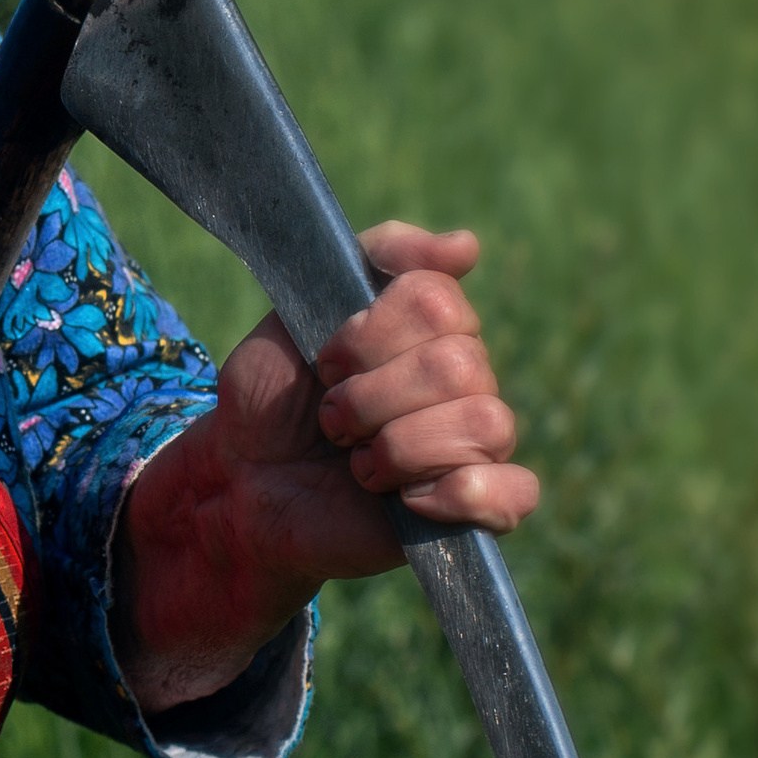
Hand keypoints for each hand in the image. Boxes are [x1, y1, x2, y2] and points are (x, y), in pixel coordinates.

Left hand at [119, 222, 537, 708]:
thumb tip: (467, 246)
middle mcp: (462, 381)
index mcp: (428, 329)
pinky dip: (460, 494)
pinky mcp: (471, 511)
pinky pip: (517, 492)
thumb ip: (376, 256)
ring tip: (357, 462)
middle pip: (458, 364)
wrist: (240, 481)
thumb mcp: (299, 307)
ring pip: (485, 423)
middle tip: (330, 418)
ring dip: (400, 445)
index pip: (437, 301)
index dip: (368, 334)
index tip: (323, 362)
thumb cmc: (272, 396)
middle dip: (371, 396)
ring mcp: (471, 445)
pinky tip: (406, 498)